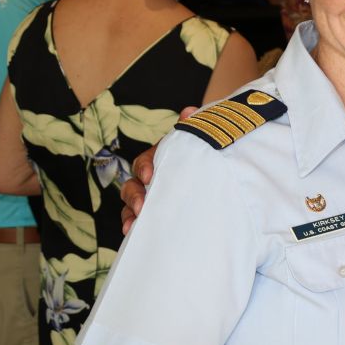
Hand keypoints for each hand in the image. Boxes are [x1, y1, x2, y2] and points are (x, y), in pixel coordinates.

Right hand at [121, 106, 196, 233]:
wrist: (214, 177)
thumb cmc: (202, 157)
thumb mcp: (199, 143)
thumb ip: (194, 128)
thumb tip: (189, 111)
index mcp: (159, 159)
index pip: (144, 161)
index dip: (144, 167)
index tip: (150, 176)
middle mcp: (150, 178)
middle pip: (132, 184)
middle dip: (134, 195)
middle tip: (142, 205)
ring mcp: (150, 195)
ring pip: (131, 203)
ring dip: (129, 213)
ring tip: (132, 225)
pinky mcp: (153, 212)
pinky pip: (136, 218)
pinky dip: (131, 224)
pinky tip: (131, 233)